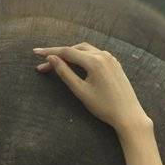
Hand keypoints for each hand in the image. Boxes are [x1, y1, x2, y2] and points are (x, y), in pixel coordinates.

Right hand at [32, 42, 150, 132]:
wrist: (129, 115)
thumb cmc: (104, 107)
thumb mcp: (81, 91)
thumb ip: (65, 73)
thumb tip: (52, 58)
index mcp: (94, 61)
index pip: (67, 52)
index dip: (49, 52)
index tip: (35, 53)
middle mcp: (103, 55)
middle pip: (76, 49)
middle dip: (59, 54)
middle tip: (45, 65)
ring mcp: (111, 59)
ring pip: (86, 50)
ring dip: (72, 54)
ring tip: (59, 62)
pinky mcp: (115, 64)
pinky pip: (96, 54)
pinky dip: (84, 56)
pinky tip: (78, 64)